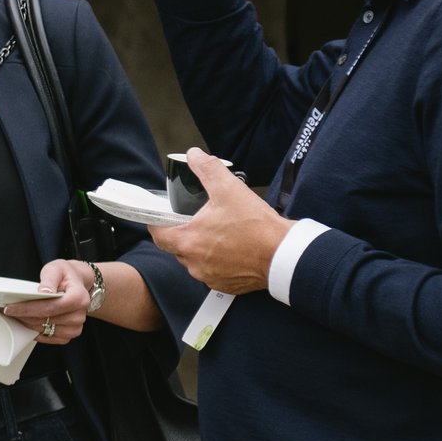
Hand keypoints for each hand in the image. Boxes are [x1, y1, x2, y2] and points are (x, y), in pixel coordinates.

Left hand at [2, 258, 95, 343]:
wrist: (75, 283)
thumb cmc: (65, 275)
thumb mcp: (56, 269)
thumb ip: (49, 280)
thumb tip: (43, 292)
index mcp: (79, 298)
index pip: (50, 307)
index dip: (28, 309)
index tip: (11, 308)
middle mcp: (79, 315)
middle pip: (45, 320)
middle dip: (24, 316)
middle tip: (7, 310)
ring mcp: (75, 327)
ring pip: (45, 330)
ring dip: (28, 324)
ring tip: (16, 315)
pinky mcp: (68, 335)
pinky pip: (49, 338)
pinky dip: (36, 331)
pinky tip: (27, 322)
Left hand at [147, 152, 291, 294]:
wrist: (283, 255)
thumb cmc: (256, 226)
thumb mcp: (229, 188)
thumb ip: (207, 169)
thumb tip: (194, 156)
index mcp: (188, 242)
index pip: (159, 234)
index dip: (158, 223)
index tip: (162, 216)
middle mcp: (195, 264)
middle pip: (178, 246)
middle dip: (185, 232)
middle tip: (199, 218)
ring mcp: (211, 277)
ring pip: (196, 259)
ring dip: (203, 247)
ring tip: (219, 231)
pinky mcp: (226, 285)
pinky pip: (214, 271)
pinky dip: (219, 260)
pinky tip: (232, 247)